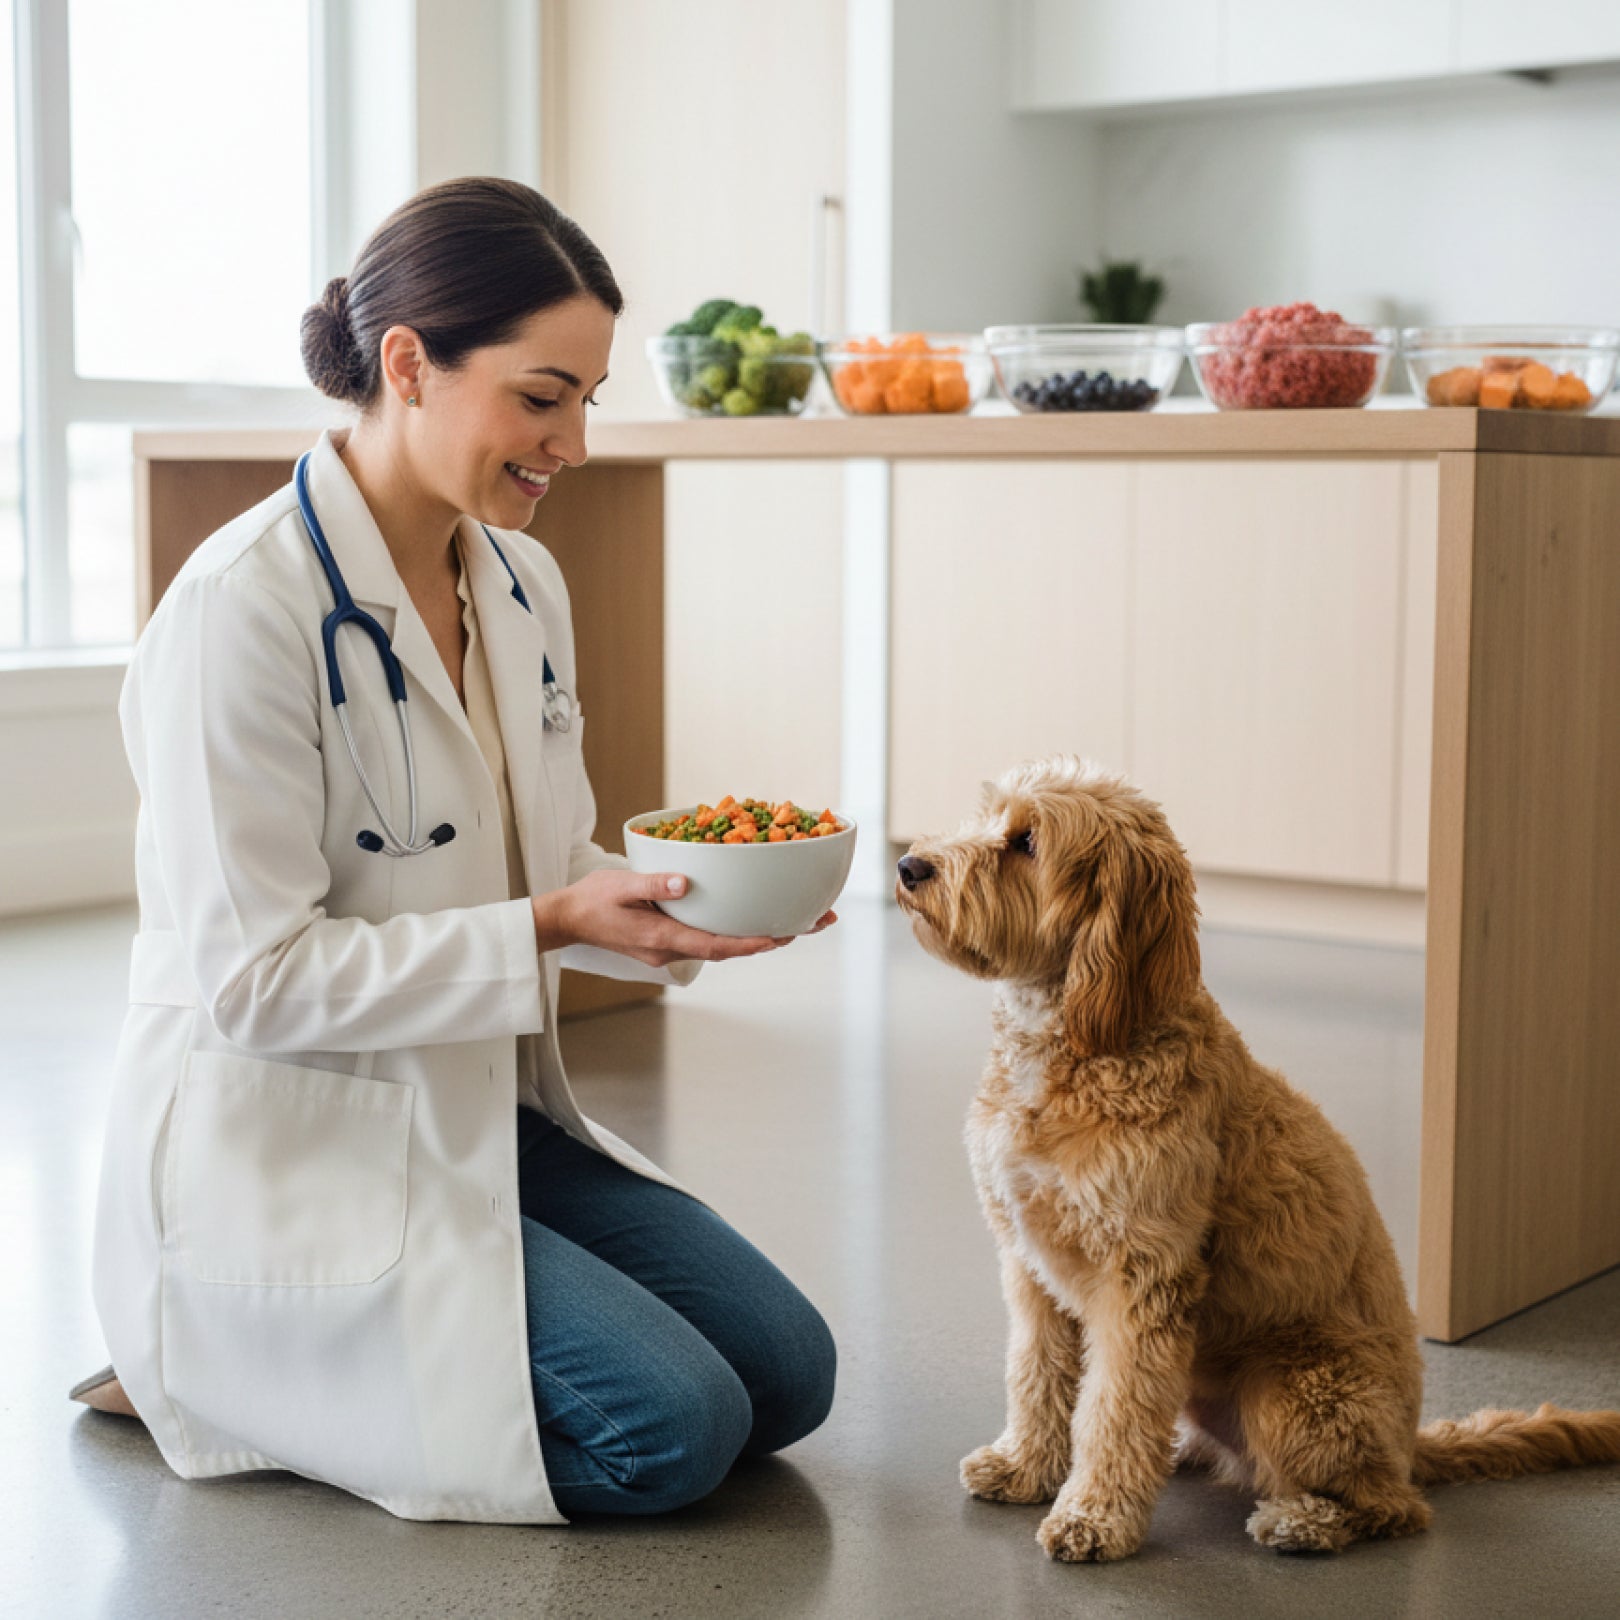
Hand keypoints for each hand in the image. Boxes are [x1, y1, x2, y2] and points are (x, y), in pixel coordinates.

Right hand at [533, 871, 833, 966]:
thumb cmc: (592, 900)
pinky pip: (710, 936)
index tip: (782, 937)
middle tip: (816, 923)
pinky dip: (737, 929)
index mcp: (664, 938)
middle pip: (731, 947)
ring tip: (801, 920)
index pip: (716, 945)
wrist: (567, 920)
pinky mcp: (670, 941)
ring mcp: (673, 948)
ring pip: (723, 943)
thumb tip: (686, 882)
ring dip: (760, 934)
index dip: (751, 943)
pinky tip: (755, 915)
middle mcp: (673, 949)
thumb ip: (654, 883)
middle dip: (775, 937)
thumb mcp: (621, 885)